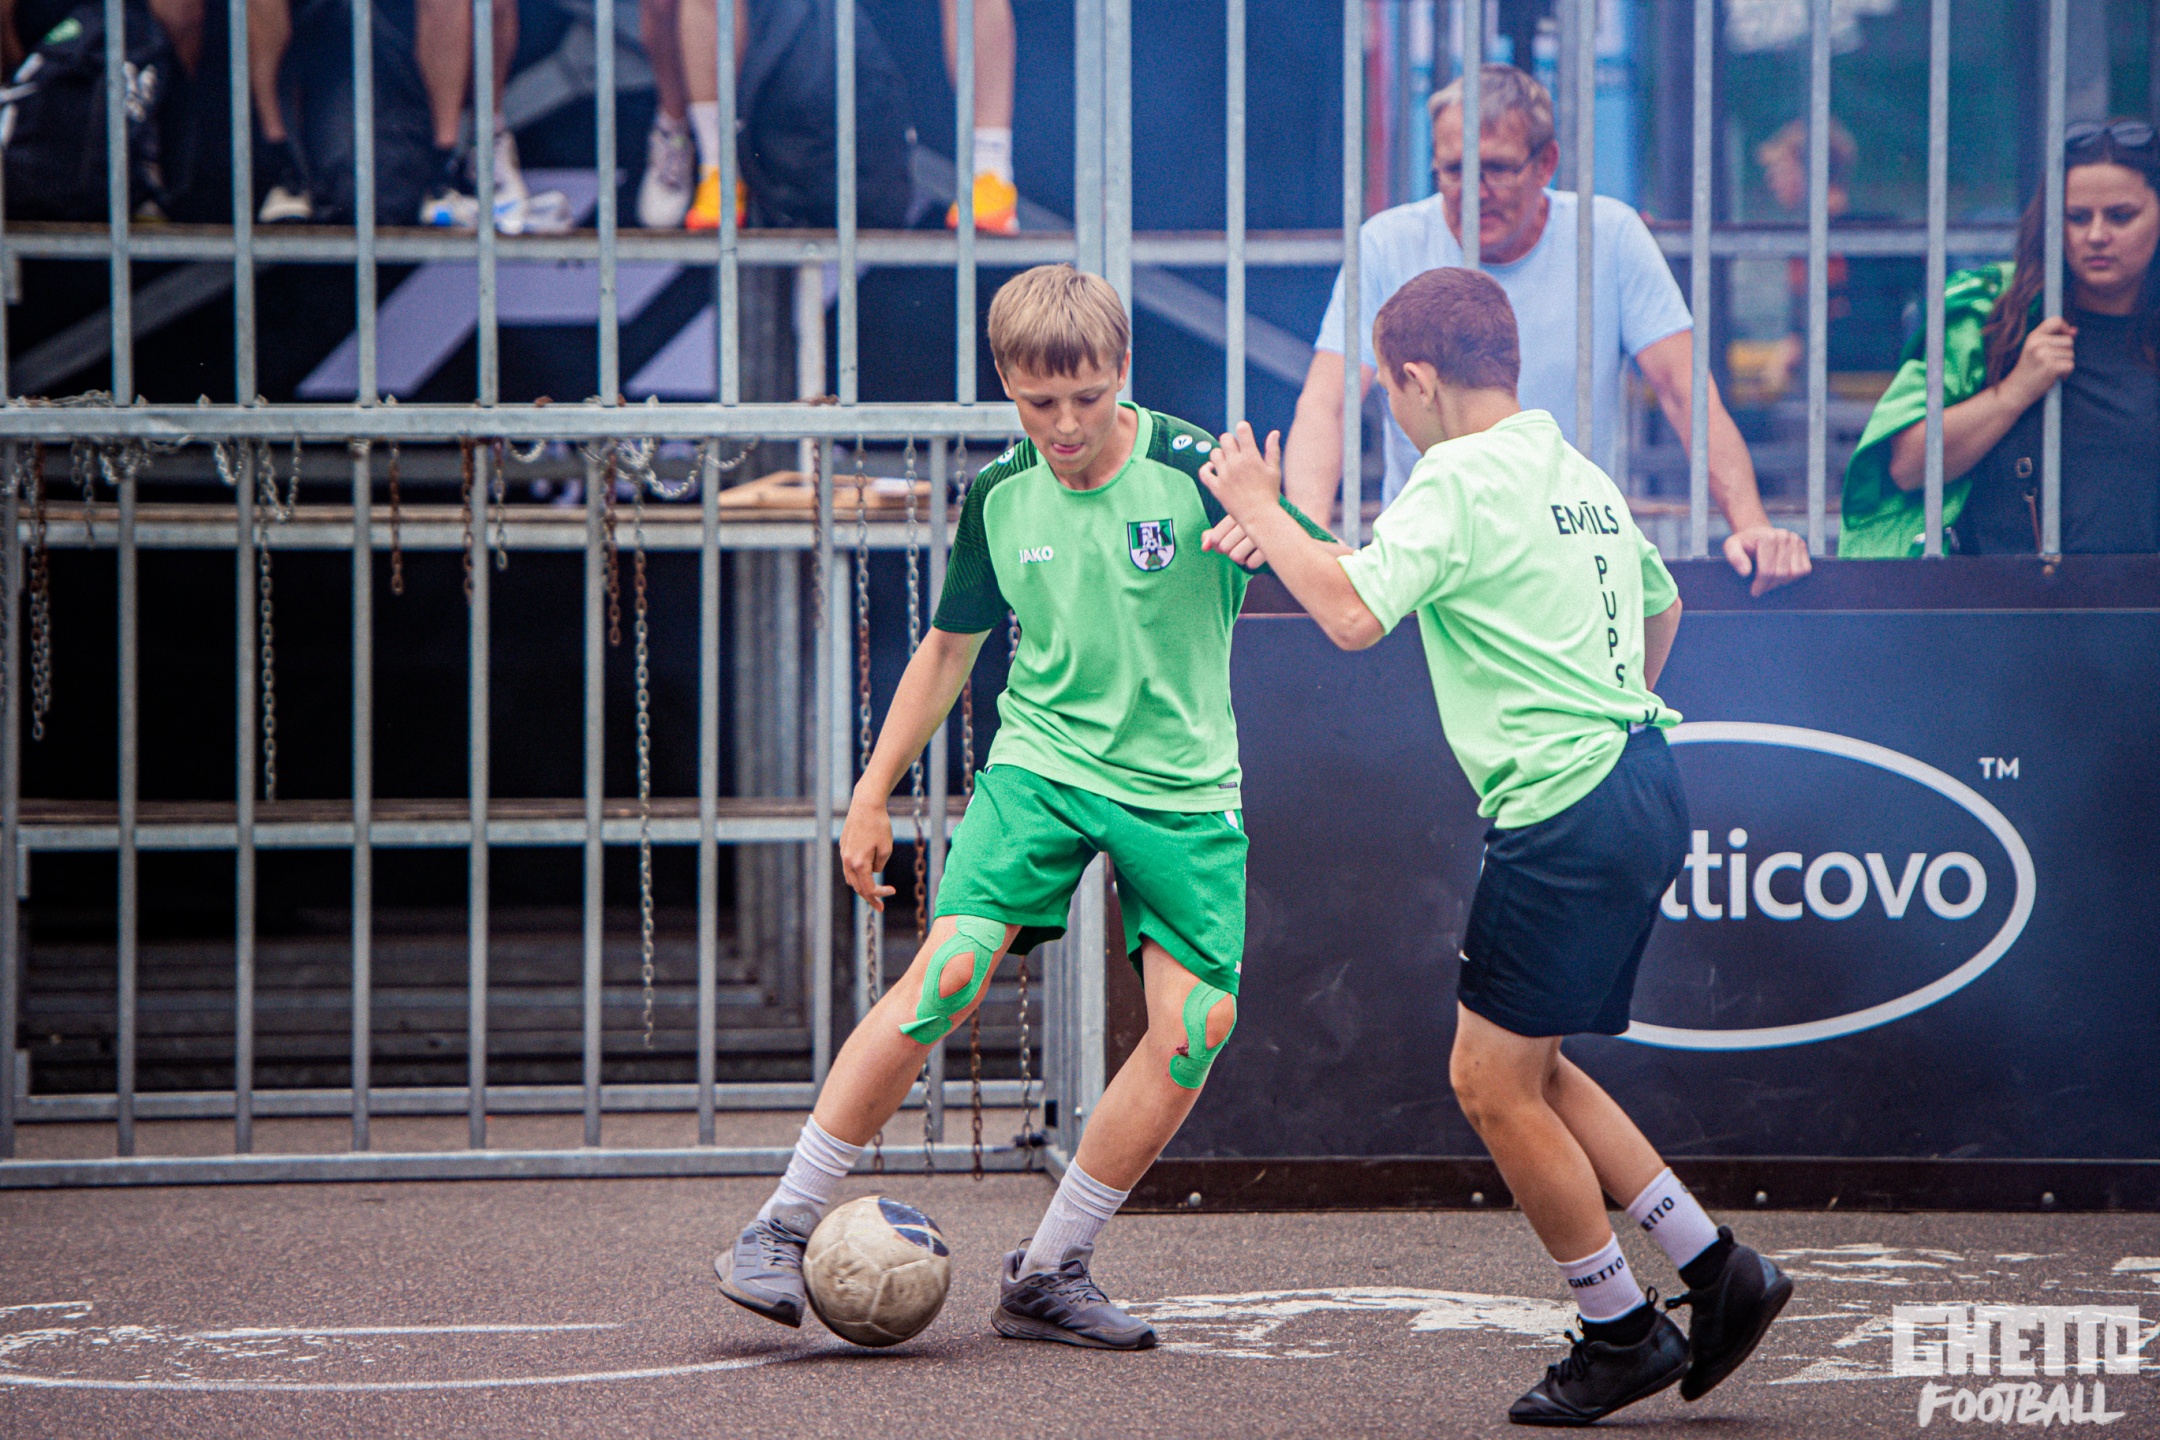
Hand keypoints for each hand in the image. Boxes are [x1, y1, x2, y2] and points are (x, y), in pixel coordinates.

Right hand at [838, 791, 896, 908]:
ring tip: (871, 892)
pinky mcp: (843, 846)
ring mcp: (844, 853)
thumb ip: (880, 865)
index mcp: (859, 864)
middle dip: (869, 897)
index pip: (868, 888)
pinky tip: (865, 873)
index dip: (880, 895)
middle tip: (880, 906)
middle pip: (857, 887)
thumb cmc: (879, 825)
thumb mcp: (886, 848)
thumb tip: (873, 871)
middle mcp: (848, 860)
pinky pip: (848, 866)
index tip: (892, 892)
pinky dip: (856, 874)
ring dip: (860, 887)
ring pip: (850, 877)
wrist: (866, 804)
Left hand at [1198, 422, 1284, 516]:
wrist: (1259, 516)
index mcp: (1251, 457)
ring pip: (1214, 453)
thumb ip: (1273, 450)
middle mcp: (1236, 464)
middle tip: (1235, 448)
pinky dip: (1206, 468)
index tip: (1244, 431)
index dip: (1242, 428)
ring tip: (1227, 461)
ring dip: (1220, 454)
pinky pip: (1203, 472)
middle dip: (1230, 440)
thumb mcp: (1274, 470)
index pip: (1242, 431)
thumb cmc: (1270, 494)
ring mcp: (1224, 475)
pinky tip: (1213, 469)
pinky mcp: (1216, 487)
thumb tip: (1274, 432)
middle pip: (1225, 439)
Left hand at [1201, 515, 1266, 569]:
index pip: (1215, 537)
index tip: (1225, 541)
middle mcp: (1248, 520)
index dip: (1216, 545)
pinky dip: (1251, 563)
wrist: (1287, 522)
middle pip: (1224, 547)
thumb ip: (1215, 534)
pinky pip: (1251, 563)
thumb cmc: (1253, 524)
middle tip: (1238, 546)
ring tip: (1246, 552)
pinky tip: (1256, 556)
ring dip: (1240, 558)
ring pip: (1235, 556)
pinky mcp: (1271, 545)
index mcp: (1237, 511)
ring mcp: (1260, 532)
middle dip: (1229, 551)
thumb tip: (1204, 547)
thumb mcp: (1234, 524)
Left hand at [1723, 524, 1811, 596]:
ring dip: (1782, 582)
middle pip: (1781, 573)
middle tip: (1761, 588)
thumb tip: (1746, 572)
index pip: (1767, 570)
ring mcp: (1795, 540)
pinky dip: (1794, 577)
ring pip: (1794, 573)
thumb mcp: (1731, 546)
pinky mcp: (1803, 545)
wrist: (1756, 534)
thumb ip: (1734, 557)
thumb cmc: (1743, 544)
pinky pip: (1804, 569)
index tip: (1754, 591)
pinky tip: (1781, 575)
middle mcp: (1784, 536)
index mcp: (1767, 537)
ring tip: (1770, 581)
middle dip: (1770, 585)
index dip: (1761, 584)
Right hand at [2004, 315, 2076, 406]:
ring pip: (2071, 354)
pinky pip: (2070, 365)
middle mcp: (2037, 343)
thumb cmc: (2029, 370)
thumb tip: (2075, 331)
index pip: (2055, 321)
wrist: (2016, 390)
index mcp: (2033, 336)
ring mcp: (2043, 355)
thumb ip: (2054, 339)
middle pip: (2068, 340)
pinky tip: (2054, 376)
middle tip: (2051, 362)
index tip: (2063, 337)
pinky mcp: (2050, 367)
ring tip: (2050, 369)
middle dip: (2065, 352)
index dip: (2064, 327)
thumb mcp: (2036, 350)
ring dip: (2065, 363)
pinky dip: (2066, 373)